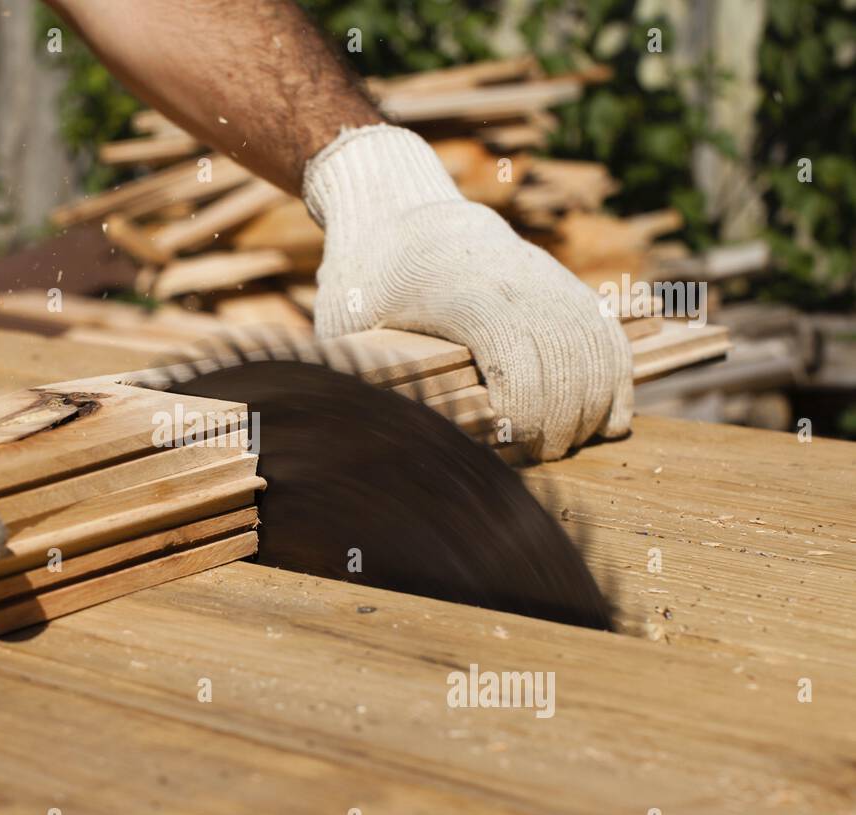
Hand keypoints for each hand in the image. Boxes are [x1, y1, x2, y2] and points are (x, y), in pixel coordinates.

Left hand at [304, 125, 632, 460]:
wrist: (403, 213)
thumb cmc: (365, 279)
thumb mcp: (342, 322)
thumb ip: (353, 375)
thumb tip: (357, 433)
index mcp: (462, 294)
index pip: (518, 361)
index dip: (523, 414)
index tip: (508, 446)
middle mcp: (517, 284)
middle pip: (565, 363)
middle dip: (560, 422)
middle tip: (539, 457)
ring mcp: (547, 282)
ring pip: (596, 351)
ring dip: (592, 407)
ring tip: (566, 444)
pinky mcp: (565, 287)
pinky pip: (608, 338)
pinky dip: (616, 381)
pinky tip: (607, 421)